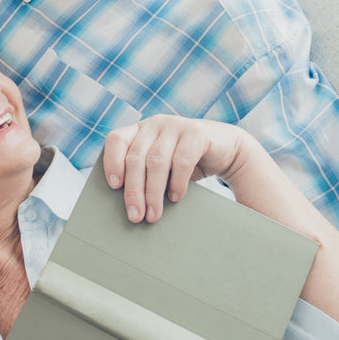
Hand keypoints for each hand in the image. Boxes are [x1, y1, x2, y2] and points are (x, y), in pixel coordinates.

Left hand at [102, 115, 245, 222]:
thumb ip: (143, 174)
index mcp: (140, 130)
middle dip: (134, 190)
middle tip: (135, 216)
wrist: (226, 150)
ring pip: (157, 161)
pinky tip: (175, 198)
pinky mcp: (197, 133)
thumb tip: (127, 207)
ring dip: (153, 192)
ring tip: (153, 215)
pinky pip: (182, 160)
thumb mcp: (161, 166)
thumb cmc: (186, 163)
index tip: (113, 186)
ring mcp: (176, 125)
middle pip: (136, 158)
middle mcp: (155, 124)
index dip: (112, 161)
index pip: (116, 140)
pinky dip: (177, 183)